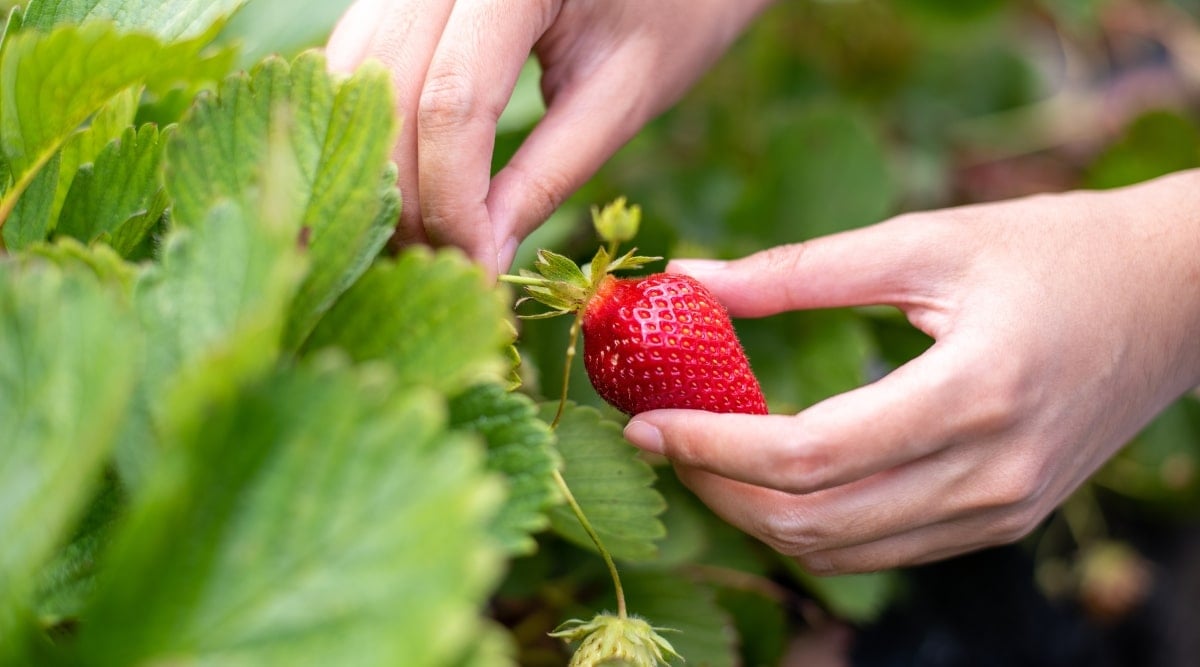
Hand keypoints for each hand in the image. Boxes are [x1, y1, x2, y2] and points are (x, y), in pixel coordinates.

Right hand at [326, 0, 770, 276]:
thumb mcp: (623, 96)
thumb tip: (479, 257)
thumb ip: (546, 175)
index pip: (452, 102)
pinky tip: (409, 187)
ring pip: (355, 79)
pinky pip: (360, 62)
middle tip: (447, 272)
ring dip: (382, 170)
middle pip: (387, 93)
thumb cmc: (676, 10)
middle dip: (408, 197)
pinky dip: (377, 132)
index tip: (479, 270)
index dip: (453, 201)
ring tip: (428, 239)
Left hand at [623, 170, 1199, 573]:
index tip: (644, 422)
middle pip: (813, 522)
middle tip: (659, 439)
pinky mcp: (1003, 521)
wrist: (1174, 297)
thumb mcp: (925, 241)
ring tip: (703, 458)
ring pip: (842, 553)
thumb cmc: (1052, 250)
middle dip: (716, 489)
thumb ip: (799, 271)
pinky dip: (813, 525)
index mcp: (973, 393)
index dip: (710, 445)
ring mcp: (1001, 511)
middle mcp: (991, 473)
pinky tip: (774, 478)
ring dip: (755, 516)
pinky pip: (883, 549)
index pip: (809, 455)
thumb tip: (691, 281)